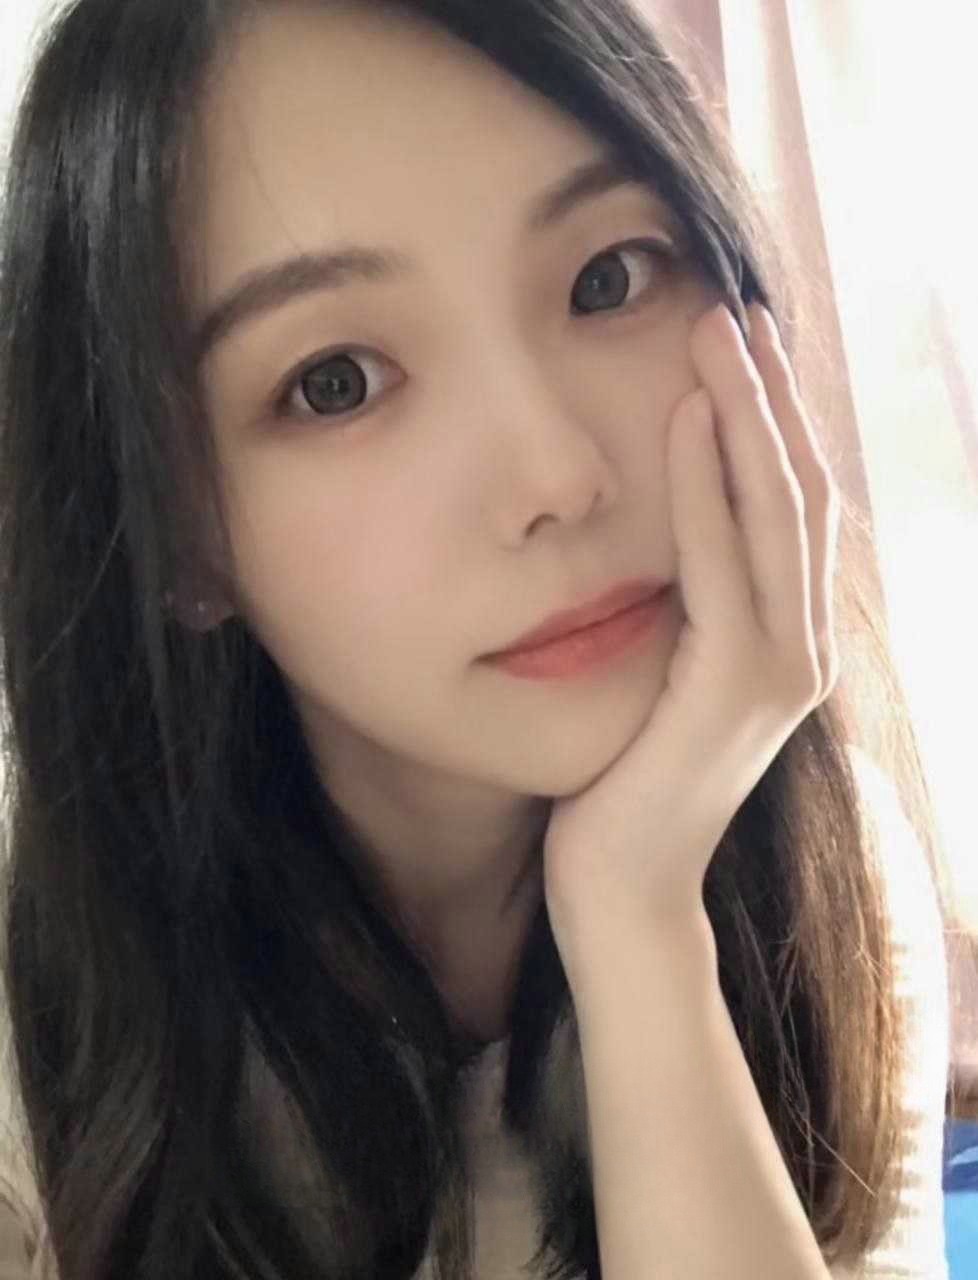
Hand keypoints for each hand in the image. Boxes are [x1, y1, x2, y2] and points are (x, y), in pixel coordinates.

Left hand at [542, 300, 840, 967]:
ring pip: (776, 511)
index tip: (739, 343)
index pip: (790, 504)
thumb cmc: (625, 782)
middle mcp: (803, 644)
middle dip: (767, 393)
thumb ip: (682, 609)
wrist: (622, 889)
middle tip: (735, 306)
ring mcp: (781, 667)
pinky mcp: (736, 688)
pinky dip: (705, 485)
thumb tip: (665, 532)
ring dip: (748, 414)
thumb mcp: (660, 676)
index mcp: (787, 637)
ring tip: (719, 328)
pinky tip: (684, 417)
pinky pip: (722, 565)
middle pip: (798, 489)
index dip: (772, 418)